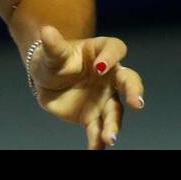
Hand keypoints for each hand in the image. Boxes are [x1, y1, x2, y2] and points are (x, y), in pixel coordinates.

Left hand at [28, 24, 145, 149]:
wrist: (44, 80)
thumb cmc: (52, 59)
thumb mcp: (50, 52)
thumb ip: (52, 45)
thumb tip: (46, 30)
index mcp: (100, 52)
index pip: (115, 49)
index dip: (111, 57)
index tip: (99, 66)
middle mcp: (109, 76)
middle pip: (129, 81)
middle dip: (134, 91)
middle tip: (136, 103)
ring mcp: (104, 97)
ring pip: (115, 111)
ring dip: (114, 125)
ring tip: (110, 138)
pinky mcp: (94, 116)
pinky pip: (98, 129)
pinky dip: (97, 141)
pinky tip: (94, 149)